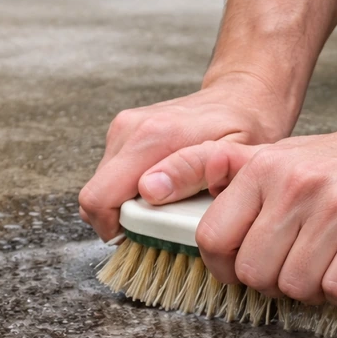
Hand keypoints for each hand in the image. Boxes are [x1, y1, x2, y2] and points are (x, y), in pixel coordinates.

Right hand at [78, 73, 296, 239]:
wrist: (238, 98)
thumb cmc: (242, 130)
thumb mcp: (232, 158)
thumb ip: (191, 174)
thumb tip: (148, 191)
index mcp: (153, 136)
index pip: (100, 199)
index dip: (117, 230)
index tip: (146, 239)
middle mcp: (130, 129)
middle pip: (94, 198)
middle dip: (120, 222)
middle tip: (159, 228)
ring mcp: (123, 130)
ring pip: (101, 190)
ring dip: (126, 207)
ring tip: (166, 207)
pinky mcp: (122, 134)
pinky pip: (110, 179)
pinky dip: (128, 193)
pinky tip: (160, 192)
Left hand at [137, 112, 336, 306]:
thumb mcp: (272, 156)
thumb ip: (217, 173)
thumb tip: (152, 190)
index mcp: (261, 168)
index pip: (212, 239)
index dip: (223, 268)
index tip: (242, 269)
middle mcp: (295, 183)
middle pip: (255, 273)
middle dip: (272, 285)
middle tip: (294, 269)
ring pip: (296, 287)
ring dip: (310, 292)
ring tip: (325, 268)